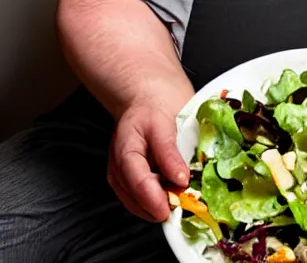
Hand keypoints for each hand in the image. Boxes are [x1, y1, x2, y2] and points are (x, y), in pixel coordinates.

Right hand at [107, 100, 189, 221]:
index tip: (181, 200)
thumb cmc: (151, 108)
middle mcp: (118, 171)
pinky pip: (144, 201)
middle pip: (138, 200)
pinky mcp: (131, 183)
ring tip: (183, 194)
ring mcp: (122, 179)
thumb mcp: (163, 123)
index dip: (161, 198)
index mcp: (125, 153)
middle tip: (188, 198)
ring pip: (141, 206)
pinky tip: (173, 191)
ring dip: (162, 204)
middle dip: (163, 204)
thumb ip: (169, 153)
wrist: (143, 100)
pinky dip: (160, 200)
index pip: (140, 184)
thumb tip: (181, 180)